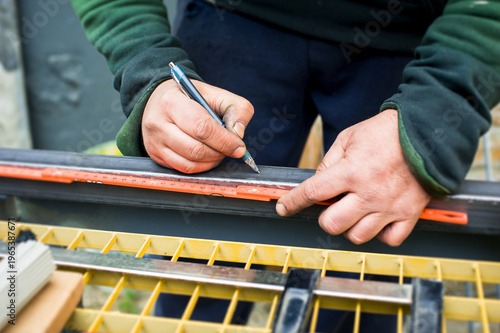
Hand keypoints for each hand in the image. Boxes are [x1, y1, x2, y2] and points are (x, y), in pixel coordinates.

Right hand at [142, 80, 253, 172]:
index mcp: (172, 102)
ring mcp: (154, 142)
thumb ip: (236, 109)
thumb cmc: (190, 97)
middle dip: (220, 152)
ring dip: (212, 162)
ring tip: (219, 151)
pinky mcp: (156, 156)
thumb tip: (238, 134)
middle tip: (231, 149)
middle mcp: (158, 124)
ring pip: (189, 164)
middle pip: (195, 149)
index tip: (239, 146)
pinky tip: (208, 157)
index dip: (224, 141)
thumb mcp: (216, 94)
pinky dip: (201, 167)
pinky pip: (183, 169)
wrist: (160, 99)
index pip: (202, 128)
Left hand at [276, 109, 430, 245]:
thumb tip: (317, 183)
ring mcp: (390, 206)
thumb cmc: (386, 132)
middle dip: (324, 216)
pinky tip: (376, 219)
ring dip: (350, 226)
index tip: (284, 208)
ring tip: (354, 211)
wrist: (427, 131)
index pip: (313, 193)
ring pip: (357, 236)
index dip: (292, 202)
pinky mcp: (409, 213)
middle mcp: (369, 193)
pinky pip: (389, 239)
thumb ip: (329, 162)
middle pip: (332, 224)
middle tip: (331, 205)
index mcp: (351, 171)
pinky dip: (380, 234)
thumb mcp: (348, 138)